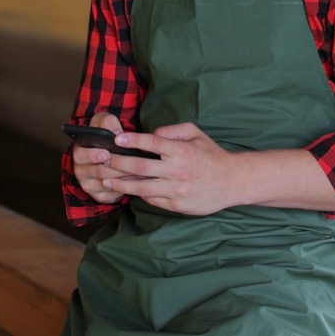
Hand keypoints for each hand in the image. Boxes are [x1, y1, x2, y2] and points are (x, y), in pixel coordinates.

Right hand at [70, 113, 150, 204]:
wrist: (107, 156)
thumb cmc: (104, 137)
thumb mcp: (103, 123)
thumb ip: (108, 122)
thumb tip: (117, 132)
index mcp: (79, 152)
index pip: (82, 155)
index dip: (93, 155)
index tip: (106, 152)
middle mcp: (81, 170)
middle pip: (98, 171)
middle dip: (115, 167)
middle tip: (130, 163)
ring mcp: (89, 184)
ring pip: (107, 183)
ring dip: (123, 177)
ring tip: (138, 171)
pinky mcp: (99, 196)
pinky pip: (111, 195)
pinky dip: (124, 188)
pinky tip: (136, 181)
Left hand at [103, 122, 238, 215]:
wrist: (232, 182)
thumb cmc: (212, 156)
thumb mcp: (196, 134)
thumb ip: (173, 130)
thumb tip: (153, 133)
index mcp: (182, 151)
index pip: (152, 143)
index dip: (132, 140)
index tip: (116, 140)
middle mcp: (177, 170)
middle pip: (140, 166)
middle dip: (118, 163)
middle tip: (102, 161)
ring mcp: (176, 189)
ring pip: (142, 187)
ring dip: (121, 183)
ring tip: (105, 180)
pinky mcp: (177, 205)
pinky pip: (153, 199)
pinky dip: (138, 194)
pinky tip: (127, 190)